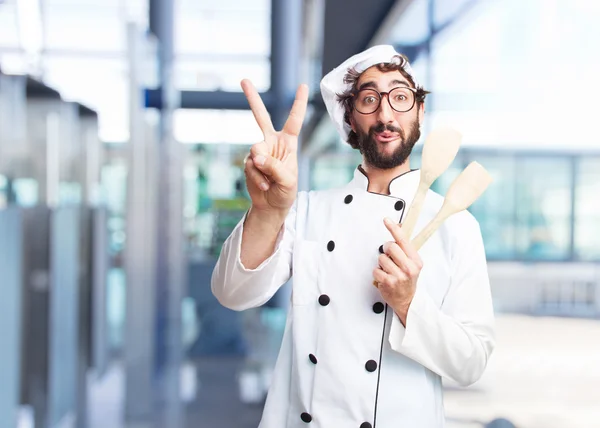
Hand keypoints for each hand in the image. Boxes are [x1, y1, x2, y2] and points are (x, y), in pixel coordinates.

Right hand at [241, 79, 308, 215]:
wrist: (271, 205)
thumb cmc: (285, 191)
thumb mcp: (287, 180)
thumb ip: (274, 166)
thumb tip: (255, 157)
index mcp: (288, 143)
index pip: (294, 120)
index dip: (298, 103)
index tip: (302, 85)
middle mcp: (272, 142)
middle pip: (260, 116)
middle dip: (252, 98)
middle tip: (243, 80)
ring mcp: (259, 151)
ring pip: (255, 150)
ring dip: (263, 169)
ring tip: (270, 182)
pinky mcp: (249, 162)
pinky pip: (250, 166)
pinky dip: (257, 179)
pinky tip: (264, 186)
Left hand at [373, 217, 423, 323]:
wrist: (407, 301)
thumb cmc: (407, 280)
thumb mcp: (412, 264)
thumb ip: (405, 249)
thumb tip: (399, 229)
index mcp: (416, 260)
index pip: (403, 240)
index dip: (394, 229)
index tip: (386, 220)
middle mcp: (409, 268)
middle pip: (390, 247)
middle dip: (386, 250)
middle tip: (389, 258)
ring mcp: (399, 276)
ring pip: (381, 258)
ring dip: (382, 264)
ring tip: (388, 271)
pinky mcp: (389, 283)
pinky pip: (376, 270)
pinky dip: (377, 273)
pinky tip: (384, 278)